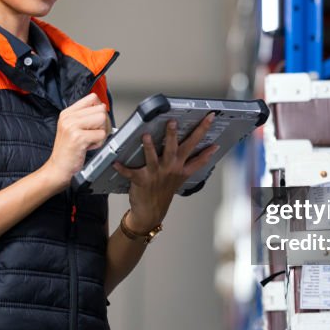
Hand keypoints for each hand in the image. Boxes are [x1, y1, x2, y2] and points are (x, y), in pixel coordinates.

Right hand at [42, 93, 110, 189]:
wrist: (57, 168)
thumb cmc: (68, 150)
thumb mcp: (72, 128)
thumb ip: (84, 116)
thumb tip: (103, 107)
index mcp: (67, 113)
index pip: (92, 98)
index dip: (99, 110)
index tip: (95, 122)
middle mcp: (68, 117)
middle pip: (100, 109)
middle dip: (103, 123)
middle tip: (93, 134)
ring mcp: (72, 126)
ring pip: (102, 119)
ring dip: (101, 133)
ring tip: (90, 140)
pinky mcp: (78, 137)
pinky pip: (101, 135)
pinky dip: (99, 143)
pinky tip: (88, 147)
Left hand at [113, 113, 219, 233]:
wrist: (152, 211)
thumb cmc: (165, 191)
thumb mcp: (184, 176)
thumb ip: (198, 162)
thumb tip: (212, 149)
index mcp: (181, 167)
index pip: (196, 148)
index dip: (204, 132)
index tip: (210, 118)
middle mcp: (170, 169)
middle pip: (174, 149)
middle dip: (173, 135)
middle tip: (172, 122)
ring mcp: (155, 174)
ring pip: (153, 158)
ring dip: (149, 148)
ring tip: (147, 136)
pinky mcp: (141, 180)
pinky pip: (130, 173)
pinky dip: (122, 168)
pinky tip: (116, 162)